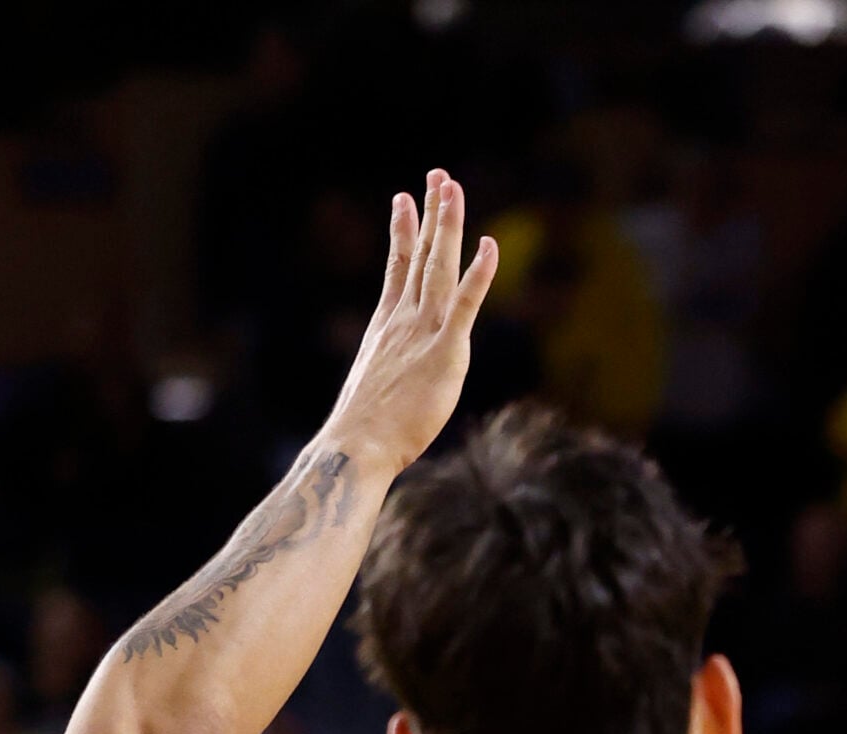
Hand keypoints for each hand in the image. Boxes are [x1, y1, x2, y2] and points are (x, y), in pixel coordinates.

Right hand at [320, 169, 500, 473]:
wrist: (357, 444)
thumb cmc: (365, 430)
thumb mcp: (377, 388)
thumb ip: (392, 371)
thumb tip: (393, 380)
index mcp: (386, 325)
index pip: (397, 266)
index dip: (403, 231)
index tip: (402, 199)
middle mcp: (403, 318)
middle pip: (419, 254)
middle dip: (430, 212)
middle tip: (438, 175)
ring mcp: (422, 330)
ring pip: (438, 266)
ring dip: (447, 224)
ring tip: (451, 186)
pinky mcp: (445, 350)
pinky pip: (465, 304)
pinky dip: (478, 273)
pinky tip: (489, 245)